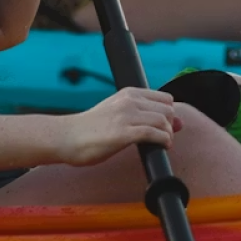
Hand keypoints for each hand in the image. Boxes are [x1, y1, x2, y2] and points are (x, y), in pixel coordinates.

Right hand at [53, 87, 181, 165]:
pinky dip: (163, 141)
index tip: (167, 126)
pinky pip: (155, 134)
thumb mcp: (116, 111)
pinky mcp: (124, 133)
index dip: (169, 113)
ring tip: (162, 144)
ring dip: (168, 135)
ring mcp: (126, 116)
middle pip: (168, 109)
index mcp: (128, 93)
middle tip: (164, 137)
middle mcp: (129, 101)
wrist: (67, 137)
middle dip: (170, 125)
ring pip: (164, 121)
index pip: (165, 98)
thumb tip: (173, 121)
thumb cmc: (90, 128)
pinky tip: (161, 147)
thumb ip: (139, 113)